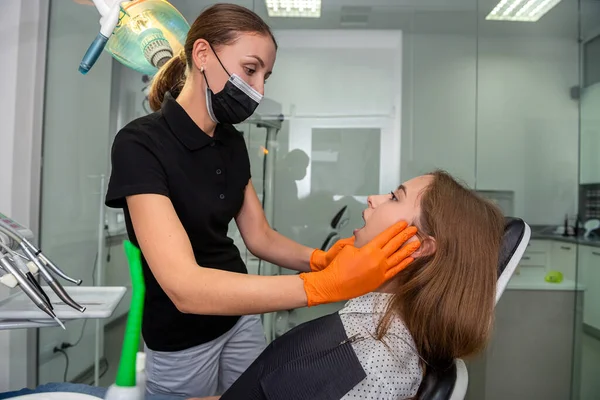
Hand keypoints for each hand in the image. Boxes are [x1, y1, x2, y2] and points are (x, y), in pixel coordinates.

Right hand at [299, 221, 420, 306]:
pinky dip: (403, 264)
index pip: (386, 236)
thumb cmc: (338, 266)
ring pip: (398, 258)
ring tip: (417, 243)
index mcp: (369, 249)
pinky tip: (410, 260)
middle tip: (414, 229)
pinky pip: (395, 271)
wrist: (334, 284)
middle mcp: (377, 259)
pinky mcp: (379, 280)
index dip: (396, 228)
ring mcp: (380, 271)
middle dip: (405, 236)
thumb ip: (361, 245)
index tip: (404, 223)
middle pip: (394, 245)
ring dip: (408, 250)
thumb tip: (369, 244)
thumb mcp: (348, 248)